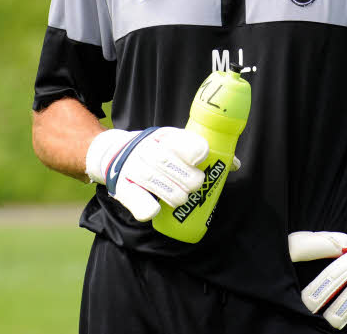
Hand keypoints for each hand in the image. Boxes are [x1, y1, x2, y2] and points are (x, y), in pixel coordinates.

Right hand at [85, 127, 208, 220]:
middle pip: (164, 160)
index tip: (201, 158)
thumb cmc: (154, 150)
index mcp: (161, 136)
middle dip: (185, 176)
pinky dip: (145, 206)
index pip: (177, 138)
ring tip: (181, 199)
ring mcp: (130, 167)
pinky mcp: (121, 186)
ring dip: (171, 193)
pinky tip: (155, 210)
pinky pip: (133, 197)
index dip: (191, 148)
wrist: (113, 152)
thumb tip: (234, 165)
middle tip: (195, 185)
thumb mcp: (173, 144)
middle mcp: (143, 148)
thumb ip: (200, 153)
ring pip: (150, 179)